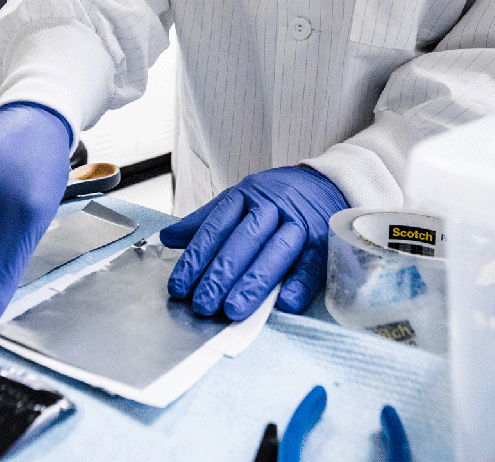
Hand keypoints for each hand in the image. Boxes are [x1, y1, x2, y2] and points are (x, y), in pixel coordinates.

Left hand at [159, 166, 346, 320]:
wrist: (327, 184)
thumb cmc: (276, 198)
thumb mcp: (239, 200)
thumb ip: (206, 221)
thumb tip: (168, 238)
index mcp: (247, 195)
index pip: (217, 227)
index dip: (197, 257)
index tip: (180, 285)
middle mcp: (273, 206)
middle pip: (244, 240)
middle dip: (221, 273)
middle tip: (202, 304)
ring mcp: (300, 223)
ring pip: (275, 252)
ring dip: (254, 282)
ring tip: (233, 309)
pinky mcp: (324, 241)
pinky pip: (312, 264)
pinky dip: (299, 284)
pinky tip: (284, 304)